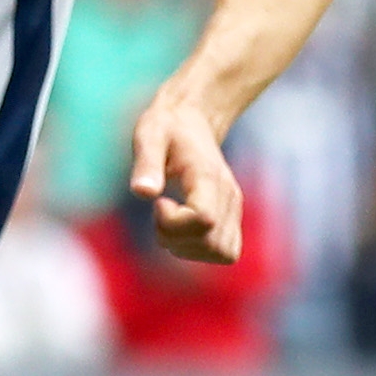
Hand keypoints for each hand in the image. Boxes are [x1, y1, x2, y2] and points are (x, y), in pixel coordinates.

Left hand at [128, 89, 244, 265]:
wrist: (192, 122)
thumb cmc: (166, 128)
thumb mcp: (149, 136)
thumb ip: (146, 162)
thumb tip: (142, 193)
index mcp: (209, 176)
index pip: (204, 219)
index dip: (173, 222)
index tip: (159, 202)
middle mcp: (229, 195)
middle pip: (212, 243)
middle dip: (175, 238)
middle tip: (159, 211)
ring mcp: (233, 209)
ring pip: (221, 252)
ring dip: (187, 247)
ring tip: (170, 221)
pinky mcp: (232, 219)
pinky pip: (224, 252)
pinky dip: (199, 250)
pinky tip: (182, 229)